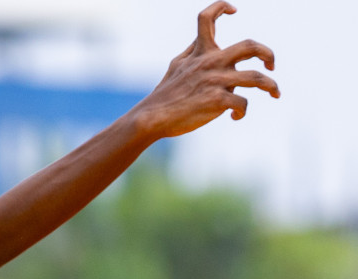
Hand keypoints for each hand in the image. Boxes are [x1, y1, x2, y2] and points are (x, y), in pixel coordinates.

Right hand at [135, 3, 278, 139]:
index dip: (221, 7)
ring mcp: (214, 81)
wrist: (151, 119)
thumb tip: (202, 38)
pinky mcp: (216, 101)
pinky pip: (242, 103)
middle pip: (249, 46)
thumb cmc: (164, 94)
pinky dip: (242, 111)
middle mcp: (210, 63)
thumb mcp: (176, 66)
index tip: (233, 10)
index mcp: (200, 53)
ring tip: (275, 94)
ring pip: (256, 78)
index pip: (207, 19)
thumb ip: (193, 51)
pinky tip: (235, 116)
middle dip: (268, 54)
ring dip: (271, 86)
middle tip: (271, 65)